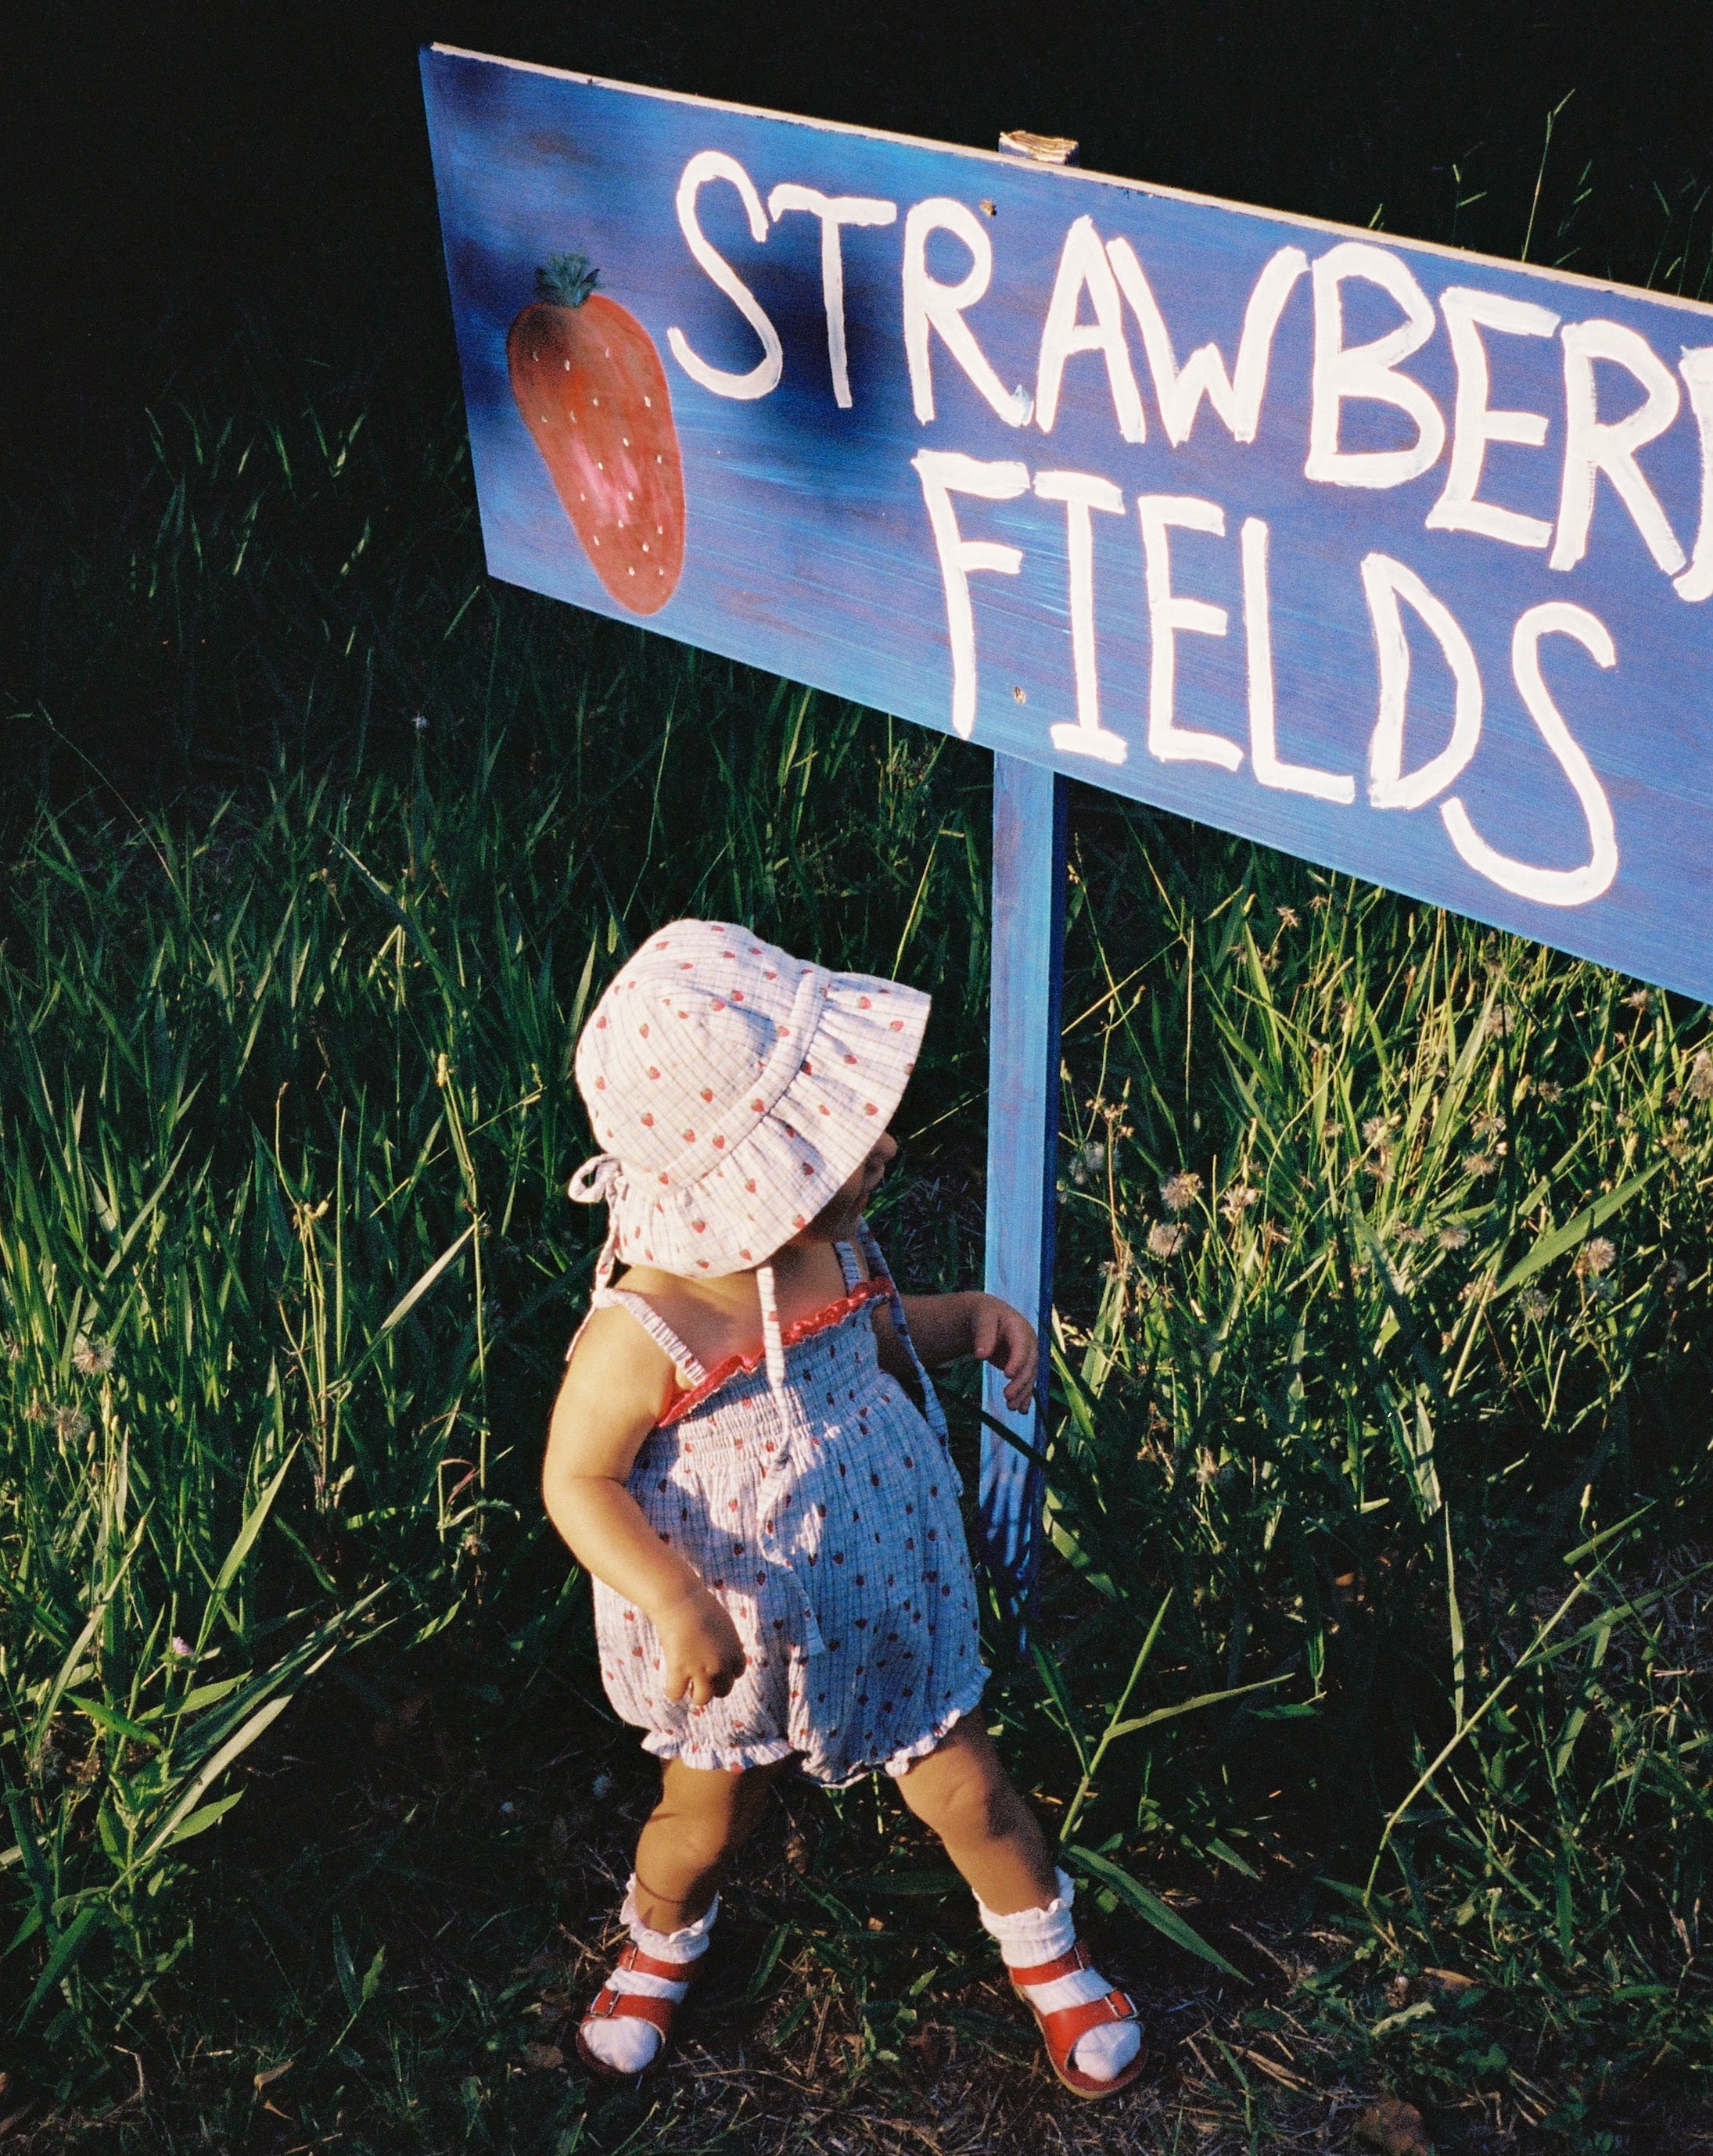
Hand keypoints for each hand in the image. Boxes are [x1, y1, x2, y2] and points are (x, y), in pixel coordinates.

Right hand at [656, 1584, 746, 1707]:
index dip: (725, 1673)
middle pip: (723, 1690)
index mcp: (734, 1651)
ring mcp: (701, 1670)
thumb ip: (726, 1642)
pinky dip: (673, 1691)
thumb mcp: (724, 1624)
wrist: (681, 1601)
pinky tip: (670, 1683)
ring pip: (702, 1699)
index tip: (715, 1669)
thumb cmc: (700, 1605)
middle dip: (712, 1687)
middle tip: (700, 1680)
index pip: (736, 1673)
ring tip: (687, 1686)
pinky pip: (676, 1694)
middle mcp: (721, 1665)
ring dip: (695, 1695)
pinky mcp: (679, 1670)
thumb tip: (721, 1653)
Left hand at [970, 1295, 1038, 1412]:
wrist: (988, 1316)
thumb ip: (983, 1336)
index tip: (1007, 1375)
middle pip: (1029, 1365)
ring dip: (1023, 1393)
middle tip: (1007, 1396)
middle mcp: (1028, 1344)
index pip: (1022, 1347)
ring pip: (1029, 1377)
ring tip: (1011, 1407)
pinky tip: (1022, 1410)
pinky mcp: (1023, 1366)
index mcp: (1020, 1328)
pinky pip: (1026, 1382)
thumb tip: (981, 1355)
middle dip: (1020, 1382)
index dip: (1017, 1361)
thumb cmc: (984, 1315)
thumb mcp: (982, 1319)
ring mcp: (1027, 1356)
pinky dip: (1025, 1396)